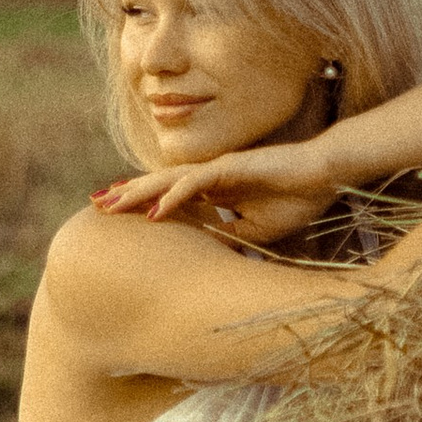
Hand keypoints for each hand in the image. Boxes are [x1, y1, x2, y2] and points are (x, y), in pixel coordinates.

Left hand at [90, 137, 344, 245]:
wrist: (325, 177)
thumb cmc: (296, 199)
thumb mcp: (256, 230)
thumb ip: (228, 236)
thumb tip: (204, 255)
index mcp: (215, 188)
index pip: (169, 194)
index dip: (142, 202)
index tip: (115, 216)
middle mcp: (211, 175)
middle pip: (160, 184)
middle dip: (127, 194)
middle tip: (96, 205)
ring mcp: (220, 168)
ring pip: (169, 179)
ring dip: (139, 192)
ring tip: (111, 204)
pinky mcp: (233, 167)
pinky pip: (196, 182)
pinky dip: (174, 196)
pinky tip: (155, 211)